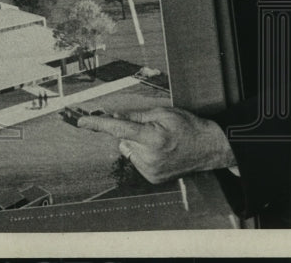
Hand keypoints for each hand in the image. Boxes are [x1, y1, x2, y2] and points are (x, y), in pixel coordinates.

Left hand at [76, 107, 236, 182]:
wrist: (209, 148)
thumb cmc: (188, 126)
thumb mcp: (162, 112)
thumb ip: (135, 115)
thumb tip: (112, 116)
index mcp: (153, 138)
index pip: (118, 129)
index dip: (98, 124)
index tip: (81, 122)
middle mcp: (150, 157)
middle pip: (123, 138)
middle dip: (129, 130)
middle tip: (150, 128)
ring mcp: (151, 170)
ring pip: (128, 149)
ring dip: (136, 143)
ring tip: (158, 141)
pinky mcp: (152, 178)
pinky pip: (136, 160)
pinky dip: (142, 153)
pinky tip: (159, 151)